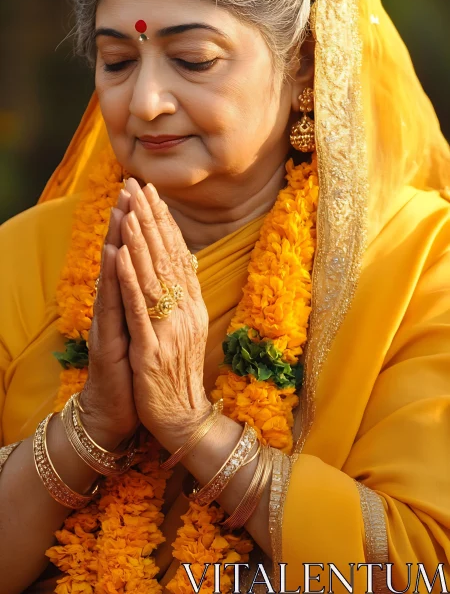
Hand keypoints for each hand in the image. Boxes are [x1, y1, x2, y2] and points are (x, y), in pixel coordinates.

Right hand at [78, 187, 139, 449]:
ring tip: (120, 207)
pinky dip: (113, 276)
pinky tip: (113, 253)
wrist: (118, 415)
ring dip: (117, 237)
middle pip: (123, 257)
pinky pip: (112, 304)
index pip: (138, 258)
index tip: (149, 194)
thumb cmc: (135, 373)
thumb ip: (152, 303)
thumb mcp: (148, 332)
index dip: (143, 226)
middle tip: (130, 186)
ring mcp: (111, 322)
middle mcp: (118, 307)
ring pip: (114, 273)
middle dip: (128, 220)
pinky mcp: (108, 340)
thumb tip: (169, 276)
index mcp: (132, 304)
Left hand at [116, 178, 209, 451]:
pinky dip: (128, 279)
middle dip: (150, 219)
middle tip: (138, 186)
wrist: (184, 418)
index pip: (177, 254)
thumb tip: (184, 261)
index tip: (152, 193)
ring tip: (129, 209)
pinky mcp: (151, 348)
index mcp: (192, 305)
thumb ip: (185, 295)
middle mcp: (184, 311)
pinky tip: (120, 255)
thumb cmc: (179, 374)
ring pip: (152, 275)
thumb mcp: (189, 329)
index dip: (164, 222)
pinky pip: (138, 308)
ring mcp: (169, 329)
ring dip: (139, 239)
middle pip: (166, 257)